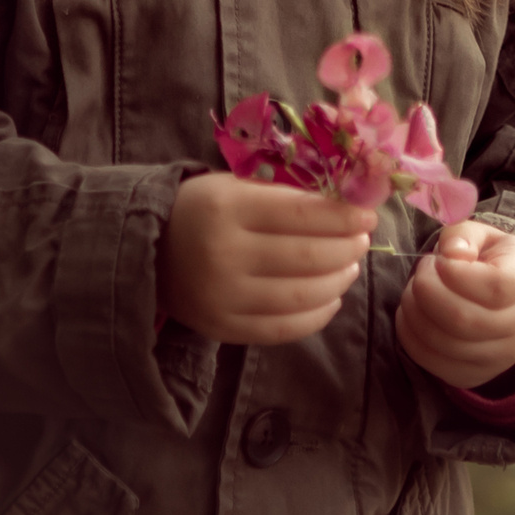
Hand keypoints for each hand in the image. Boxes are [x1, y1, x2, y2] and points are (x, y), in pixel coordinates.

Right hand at [158, 173, 374, 343]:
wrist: (146, 252)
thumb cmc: (199, 210)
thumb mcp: (231, 186)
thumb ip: (281, 194)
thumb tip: (345, 204)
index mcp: (225, 208)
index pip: (301, 213)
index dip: (343, 216)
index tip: (367, 215)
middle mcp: (223, 254)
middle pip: (308, 256)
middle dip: (347, 247)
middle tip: (363, 240)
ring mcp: (224, 297)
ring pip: (303, 295)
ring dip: (339, 280)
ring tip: (350, 266)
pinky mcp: (225, 328)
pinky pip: (285, 329)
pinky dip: (318, 314)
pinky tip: (331, 297)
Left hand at [393, 220, 514, 389]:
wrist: (502, 297)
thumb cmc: (486, 260)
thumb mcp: (480, 235)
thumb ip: (463, 235)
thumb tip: (451, 254)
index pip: (496, 287)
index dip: (456, 273)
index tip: (439, 260)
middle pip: (464, 320)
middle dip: (427, 291)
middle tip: (422, 273)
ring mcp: (501, 356)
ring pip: (446, 343)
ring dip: (415, 311)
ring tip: (415, 291)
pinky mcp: (475, 374)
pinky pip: (434, 363)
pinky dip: (410, 336)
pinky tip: (412, 313)